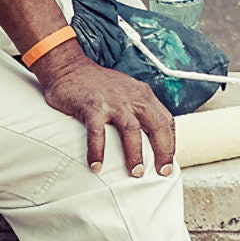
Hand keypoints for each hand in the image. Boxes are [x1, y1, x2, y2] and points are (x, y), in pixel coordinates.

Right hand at [33, 43, 176, 176]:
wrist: (68, 67)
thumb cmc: (97, 84)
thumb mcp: (126, 91)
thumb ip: (138, 107)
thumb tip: (147, 135)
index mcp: (143, 94)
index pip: (166, 120)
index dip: (171, 142)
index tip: (168, 161)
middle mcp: (132, 97)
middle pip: (157, 125)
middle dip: (163, 151)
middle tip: (163, 172)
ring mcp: (113, 101)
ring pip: (131, 130)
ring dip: (135, 154)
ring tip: (135, 173)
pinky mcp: (92, 106)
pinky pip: (97, 132)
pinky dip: (97, 151)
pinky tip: (96, 166)